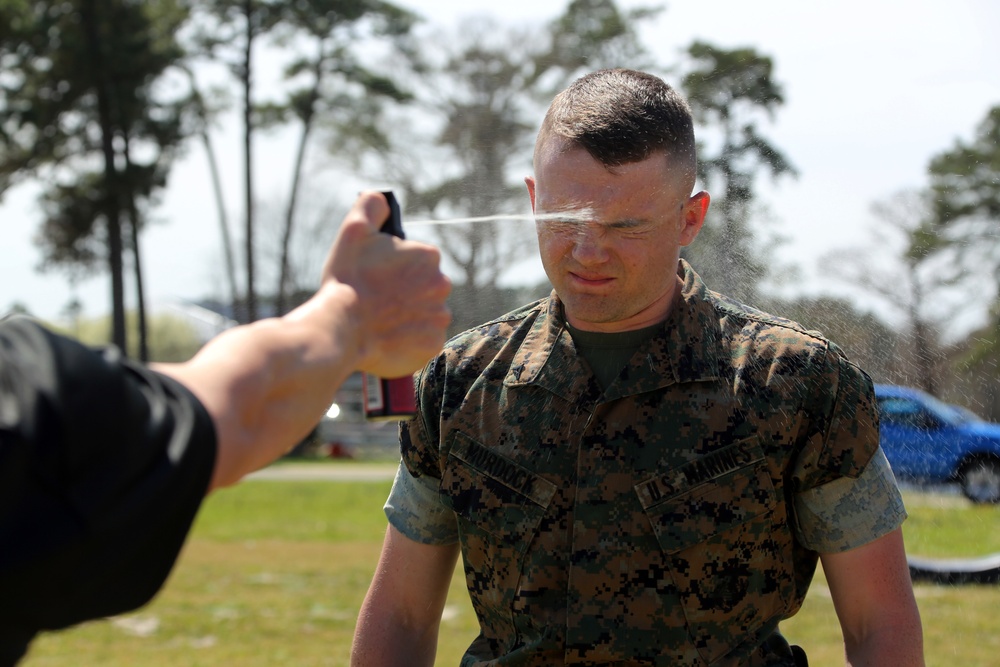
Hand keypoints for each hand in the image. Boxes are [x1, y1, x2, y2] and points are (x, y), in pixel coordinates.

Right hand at [323, 191, 451, 377]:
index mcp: (429, 256)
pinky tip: (388, 338)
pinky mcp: (432, 344)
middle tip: (378, 300)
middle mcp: (442, 285)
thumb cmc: (347, 278)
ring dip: (408, 317)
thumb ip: (372, 206)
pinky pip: (424, 341)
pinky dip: (409, 341)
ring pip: (425, 314)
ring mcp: (439, 317)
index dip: (394, 269)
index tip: (378, 278)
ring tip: (380, 321)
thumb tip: (384, 199)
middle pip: (423, 288)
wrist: (341, 327)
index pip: (417, 261)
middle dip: (404, 293)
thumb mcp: (353, 230)